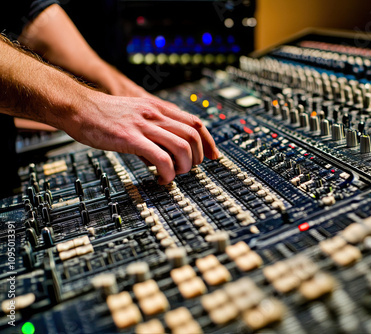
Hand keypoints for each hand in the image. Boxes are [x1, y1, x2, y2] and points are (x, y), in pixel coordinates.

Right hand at [63, 90, 218, 183]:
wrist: (78, 106)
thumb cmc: (105, 114)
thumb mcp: (137, 114)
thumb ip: (155, 130)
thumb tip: (166, 156)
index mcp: (159, 108)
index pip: (196, 122)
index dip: (209, 142)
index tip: (213, 157)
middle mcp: (155, 114)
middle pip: (193, 136)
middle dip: (197, 158)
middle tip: (187, 169)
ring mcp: (144, 125)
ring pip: (182, 147)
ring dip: (184, 167)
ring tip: (174, 175)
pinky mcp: (130, 138)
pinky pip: (160, 158)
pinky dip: (167, 173)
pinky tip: (161, 179)